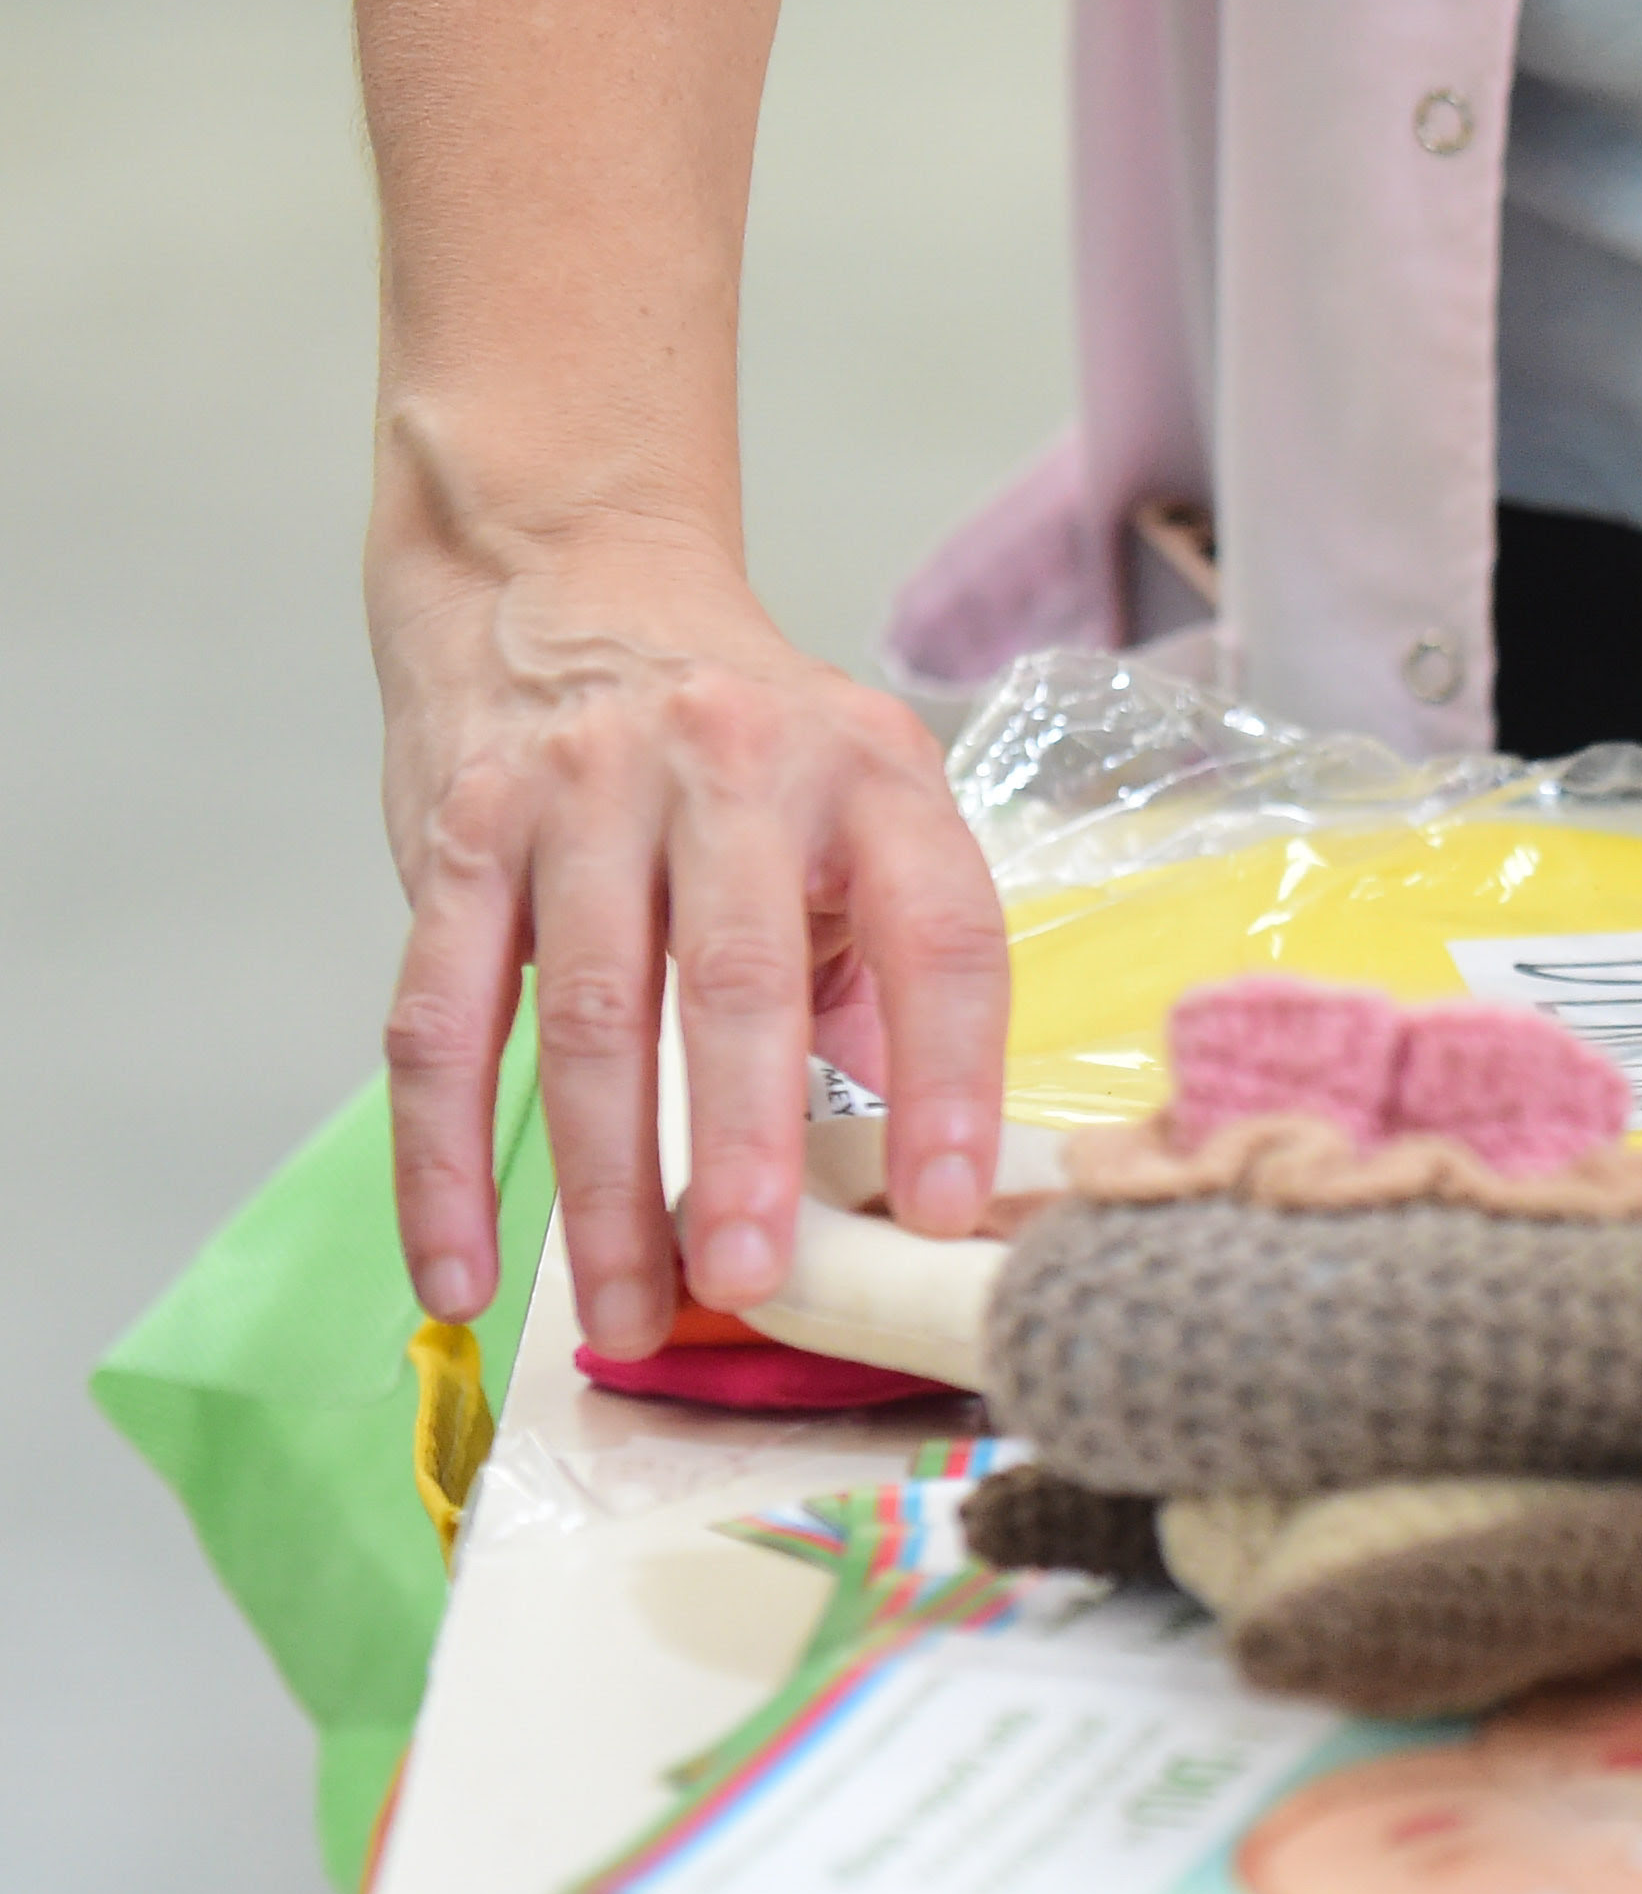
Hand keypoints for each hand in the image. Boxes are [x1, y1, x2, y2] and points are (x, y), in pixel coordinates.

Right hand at [370, 521, 1005, 1357]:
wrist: (568, 580)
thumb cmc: (747, 748)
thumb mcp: (861, 808)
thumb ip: (887, 966)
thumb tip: (917, 1171)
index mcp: (872, 775)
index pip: (938, 934)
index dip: (949, 1079)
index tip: (945, 1208)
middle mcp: (731, 770)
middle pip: (739, 979)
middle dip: (742, 1146)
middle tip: (748, 1279)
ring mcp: (582, 797)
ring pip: (588, 1019)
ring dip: (601, 1188)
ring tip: (625, 1314)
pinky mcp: (458, 838)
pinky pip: (441, 1025)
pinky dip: (445, 1163)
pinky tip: (463, 1271)